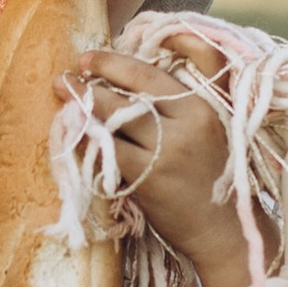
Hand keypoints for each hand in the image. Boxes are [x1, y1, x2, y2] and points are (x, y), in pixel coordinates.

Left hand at [66, 49, 251, 286]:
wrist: (225, 230)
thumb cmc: (217, 181)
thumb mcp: (214, 131)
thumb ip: (184, 106)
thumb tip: (134, 85)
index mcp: (205, 105)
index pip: (157, 72)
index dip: (120, 60)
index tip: (94, 56)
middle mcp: (189, 121)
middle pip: (134, 86)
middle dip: (98, 72)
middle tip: (72, 69)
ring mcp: (168, 148)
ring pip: (117, 115)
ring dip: (85, 100)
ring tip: (62, 90)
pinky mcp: (149, 176)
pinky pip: (108, 150)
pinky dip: (88, 137)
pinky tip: (73, 130)